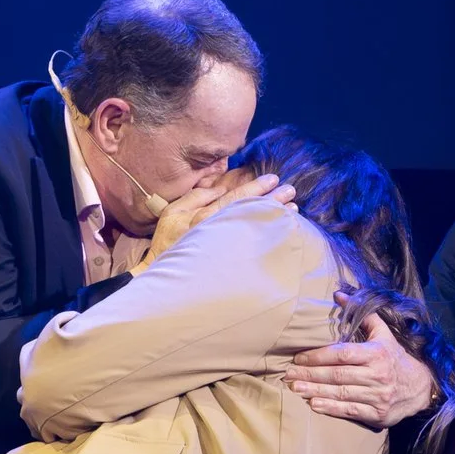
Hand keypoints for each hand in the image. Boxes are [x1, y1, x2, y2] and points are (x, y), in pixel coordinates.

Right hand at [134, 169, 294, 271]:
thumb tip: (218, 184)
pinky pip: (252, 248)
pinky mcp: (228, 264)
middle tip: (291, 190)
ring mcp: (223, 248)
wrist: (161, 275)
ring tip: (293, 209)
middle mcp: (215, 230)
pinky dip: (267, 238)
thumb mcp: (173, 213)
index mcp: (203, 216)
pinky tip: (282, 233)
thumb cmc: (167, 242)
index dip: (255, 187)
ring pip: (254, 228)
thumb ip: (195, 196)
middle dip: (271, 200)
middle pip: (249, 211)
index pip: (234, 197)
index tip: (273, 179)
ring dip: (274, 217)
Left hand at [286, 310, 438, 429]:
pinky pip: (350, 411)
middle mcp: (378, 375)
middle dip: (311, 374)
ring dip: (316, 391)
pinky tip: (313, 404)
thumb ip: (363, 314)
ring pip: (341, 393)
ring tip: (295, 388)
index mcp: (377, 353)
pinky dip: (330, 408)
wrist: (422, 388)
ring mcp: (378, 396)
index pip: (343, 354)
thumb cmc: (395, 358)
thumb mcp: (383, 335)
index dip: (319, 356)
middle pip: (338, 375)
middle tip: (289, 374)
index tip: (299, 357)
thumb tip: (339, 294)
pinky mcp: (377, 414)